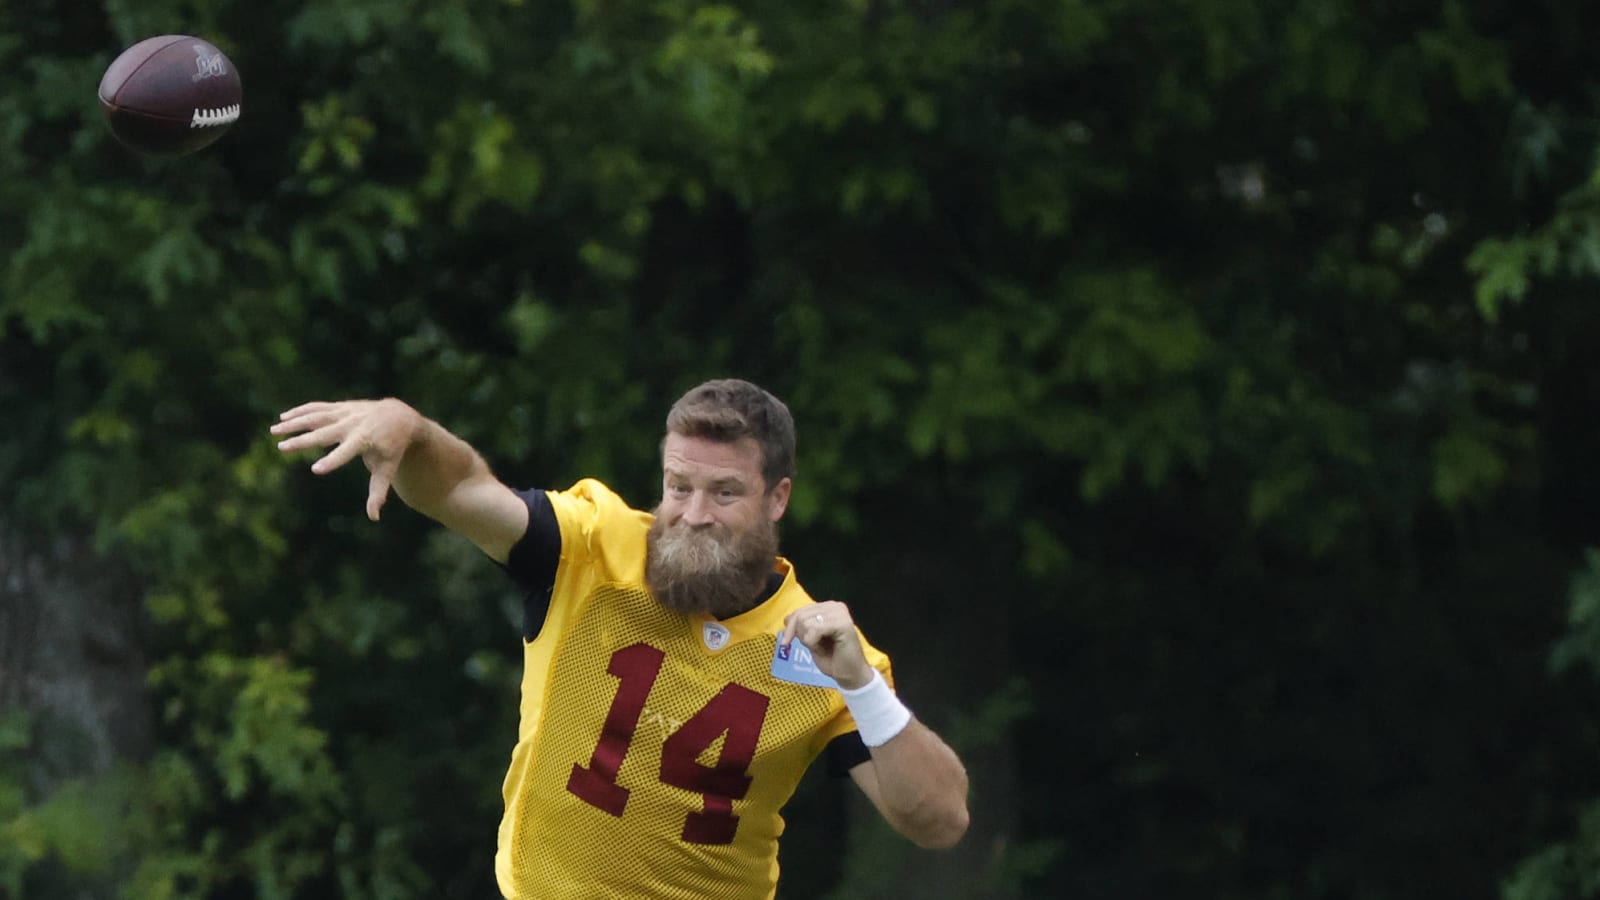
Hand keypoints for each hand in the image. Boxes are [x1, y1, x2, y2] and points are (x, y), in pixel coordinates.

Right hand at [271, 399, 419, 520]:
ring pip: (316, 416)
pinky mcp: (341, 407)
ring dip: (294, 423)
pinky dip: (300, 411)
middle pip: (324, 433)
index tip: (315, 470)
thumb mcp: (387, 469)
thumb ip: (378, 491)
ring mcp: (346, 413)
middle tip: (281, 448)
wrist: (399, 417)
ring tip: (274, 431)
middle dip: (302, 441)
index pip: (346, 452)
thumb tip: (374, 517)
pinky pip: (317, 408)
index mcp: (365, 440)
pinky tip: (283, 417)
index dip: (332, 461)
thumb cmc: (392, 448)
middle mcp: (354, 424)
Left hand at [780, 600, 874, 689]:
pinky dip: (813, 643)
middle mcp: (835, 606)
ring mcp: (840, 613)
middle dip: (800, 635)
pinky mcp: (843, 623)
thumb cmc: (833, 659)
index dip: (790, 628)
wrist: (849, 675)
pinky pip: (815, 629)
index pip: (799, 611)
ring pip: (806, 622)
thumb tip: (787, 618)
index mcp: (828, 608)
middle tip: (812, 647)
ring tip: (822, 647)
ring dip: (809, 641)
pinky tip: (823, 649)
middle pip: (800, 615)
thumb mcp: (810, 640)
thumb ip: (801, 627)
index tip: (786, 642)